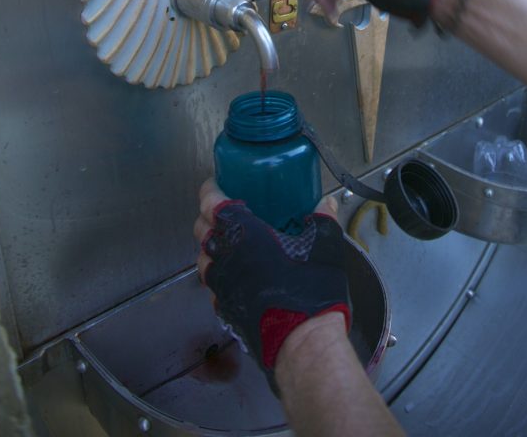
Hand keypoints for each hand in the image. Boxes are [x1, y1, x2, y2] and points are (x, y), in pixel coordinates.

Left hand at [195, 180, 350, 381]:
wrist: (302, 342)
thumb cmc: (309, 290)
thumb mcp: (324, 244)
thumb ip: (322, 219)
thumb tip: (325, 204)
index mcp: (243, 233)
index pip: (211, 203)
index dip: (210, 190)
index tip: (214, 184)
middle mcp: (225, 257)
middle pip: (201, 229)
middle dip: (208, 216)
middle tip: (224, 210)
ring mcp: (222, 285)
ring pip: (202, 259)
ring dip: (211, 247)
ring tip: (229, 243)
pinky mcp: (226, 309)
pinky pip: (213, 285)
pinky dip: (219, 275)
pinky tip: (237, 275)